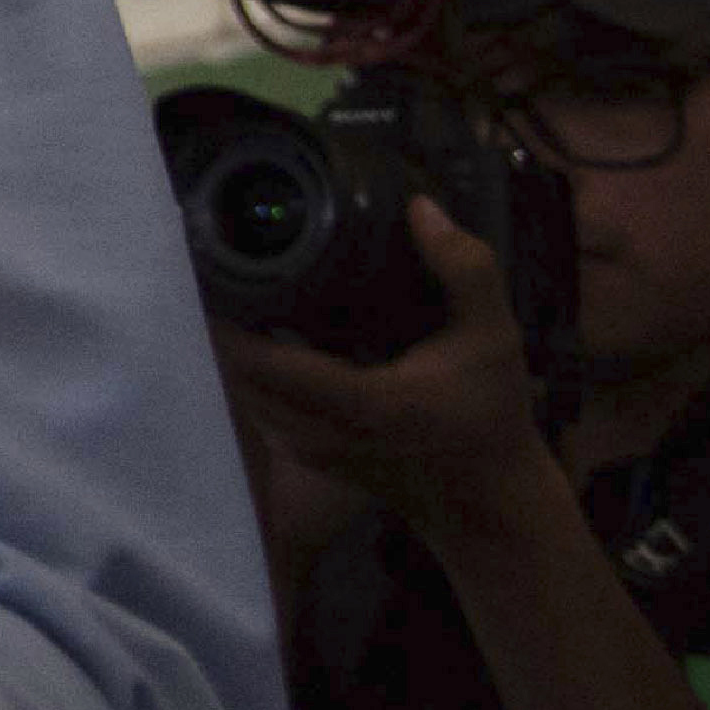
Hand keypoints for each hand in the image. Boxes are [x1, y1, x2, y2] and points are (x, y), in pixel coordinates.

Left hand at [216, 203, 562, 553]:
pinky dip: (251, 371)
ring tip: (239, 290)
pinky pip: (256, 405)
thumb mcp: (493, 338)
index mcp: (358, 403)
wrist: (489, 502)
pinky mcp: (304, 457)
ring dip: (234, 346)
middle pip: (235, 369)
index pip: (258, 358)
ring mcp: (305, 450)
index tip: (217, 263)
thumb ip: (464, 269)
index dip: (225, 312)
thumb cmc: (491, 417)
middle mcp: (316, 432)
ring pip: (240, 389)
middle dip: (224, 320)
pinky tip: (265, 332)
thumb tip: (421, 208)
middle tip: (224, 264)